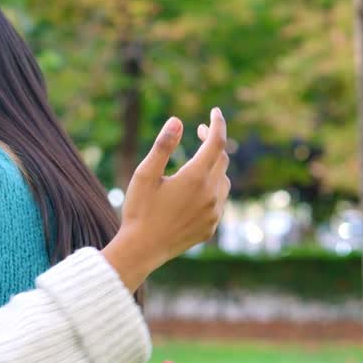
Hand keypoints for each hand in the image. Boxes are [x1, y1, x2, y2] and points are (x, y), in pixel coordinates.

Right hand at [101, 107, 229, 290]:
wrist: (142, 250)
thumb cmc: (139, 210)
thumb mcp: (145, 174)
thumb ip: (163, 146)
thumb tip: (177, 120)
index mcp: (195, 178)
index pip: (217, 142)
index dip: (218, 124)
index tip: (215, 111)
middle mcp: (211, 194)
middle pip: (222, 159)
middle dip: (213, 142)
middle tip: (199, 132)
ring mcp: (214, 213)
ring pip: (223, 181)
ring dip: (214, 167)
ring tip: (195, 164)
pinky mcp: (211, 227)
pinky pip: (219, 202)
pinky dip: (212, 189)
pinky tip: (194, 192)